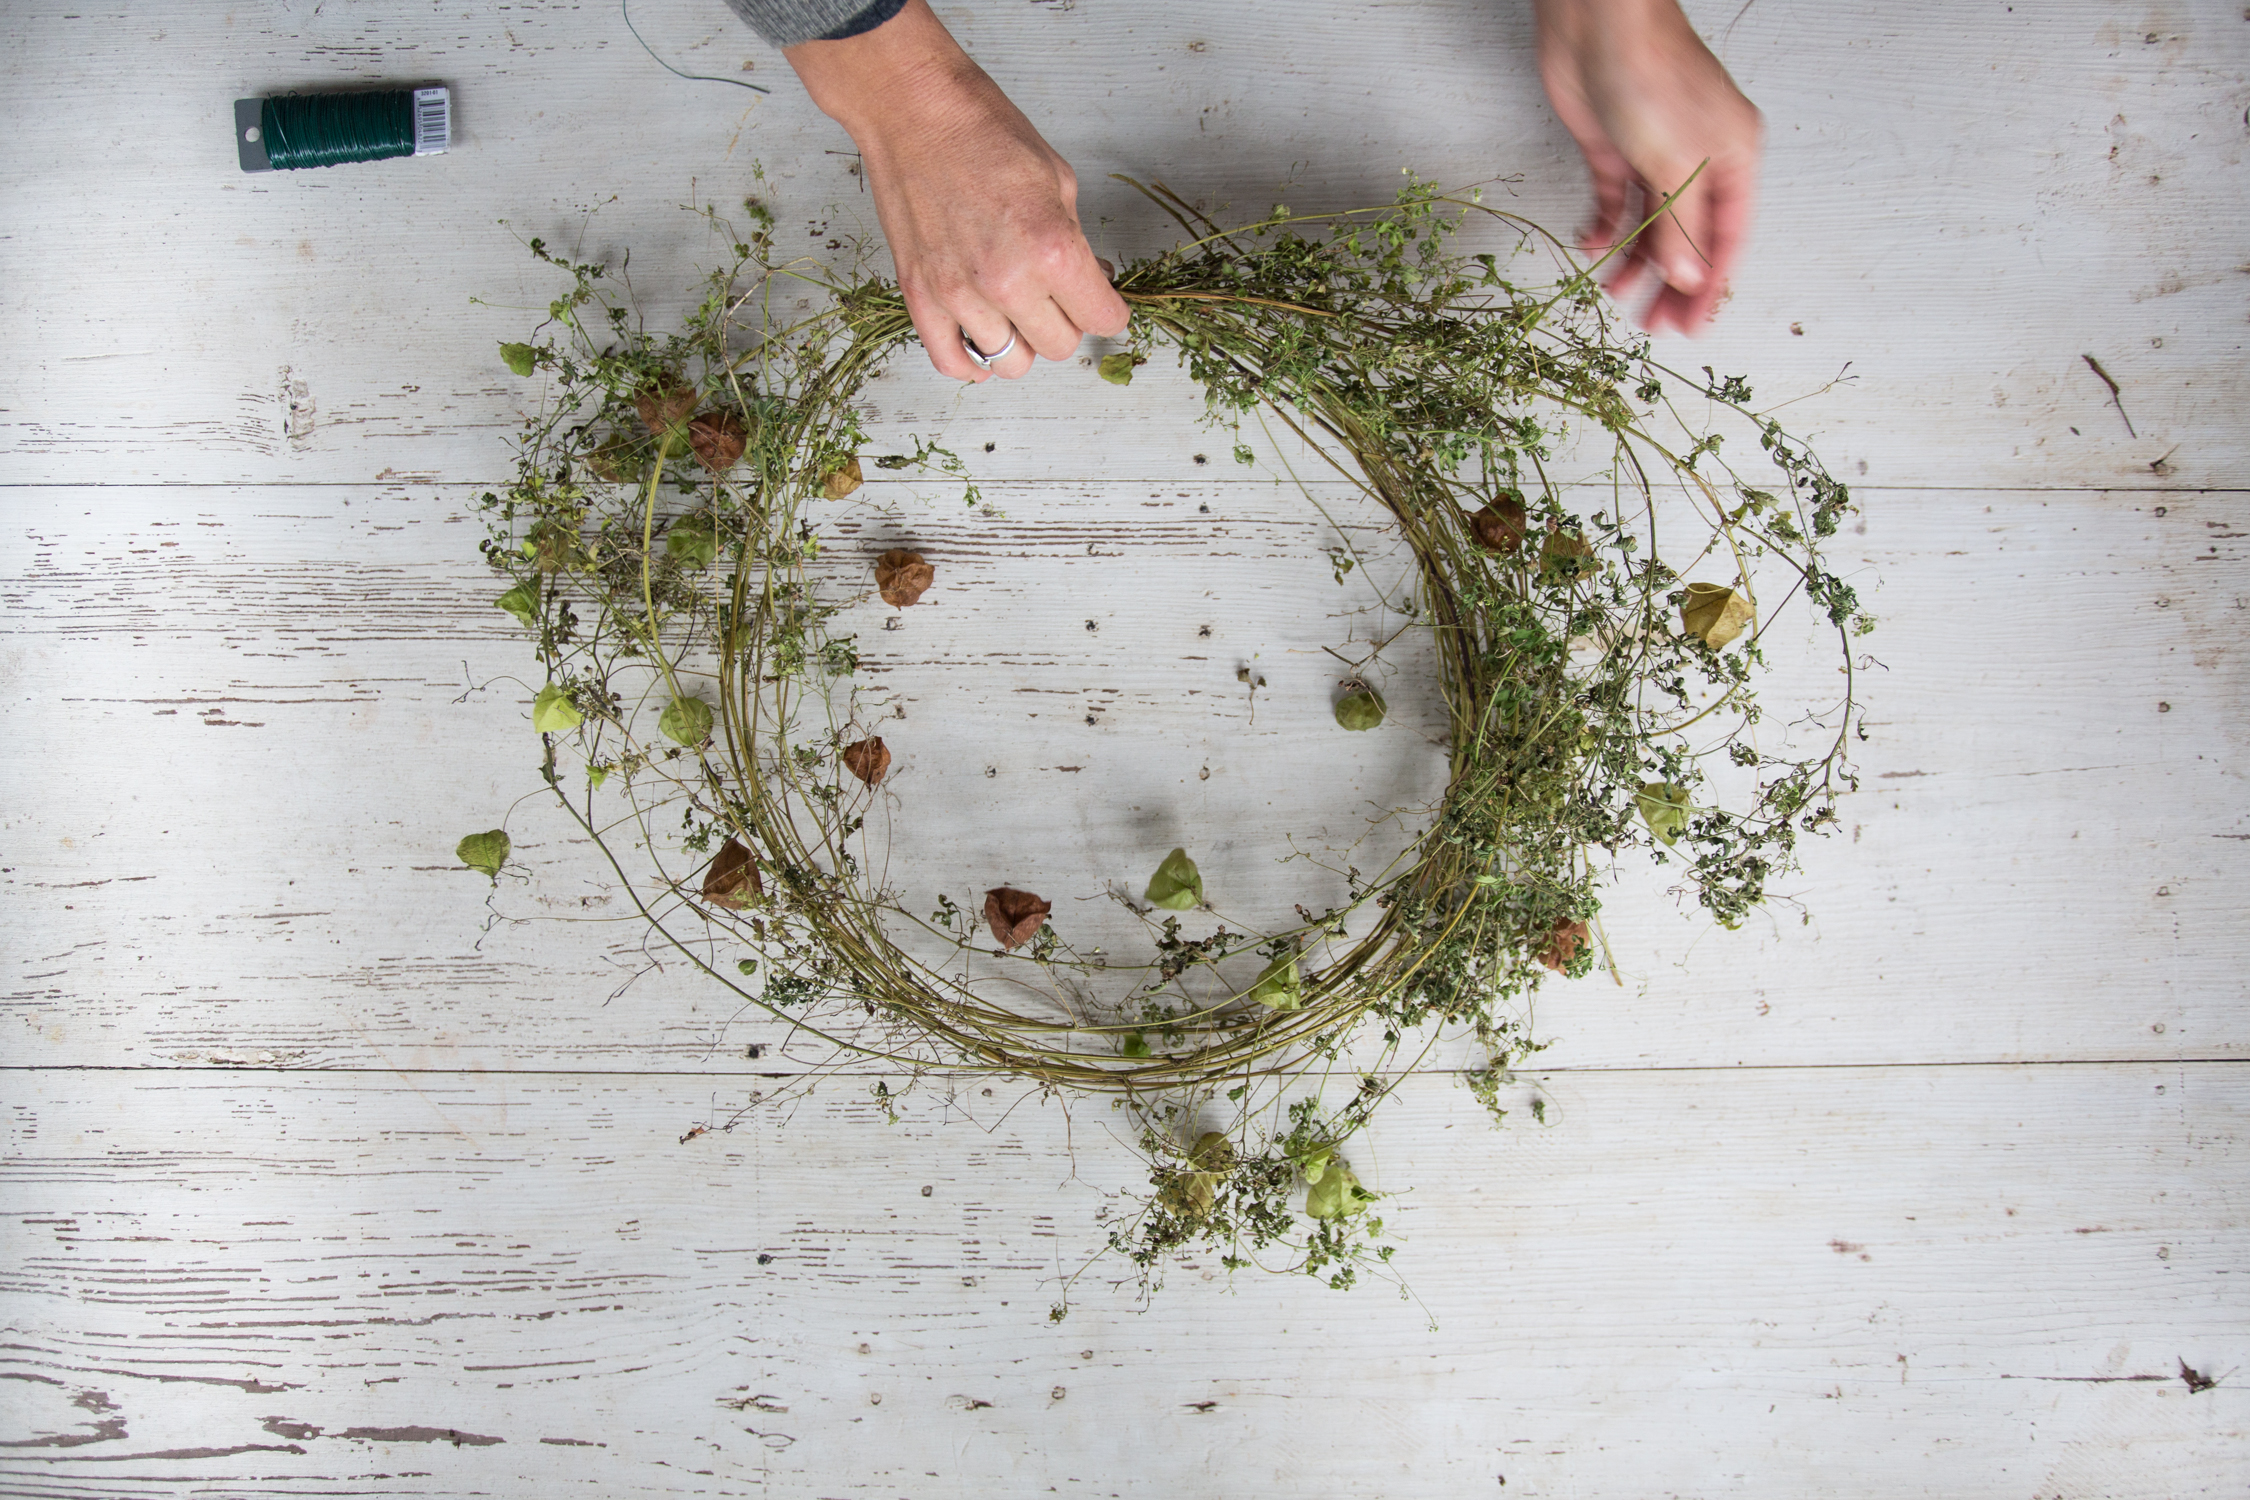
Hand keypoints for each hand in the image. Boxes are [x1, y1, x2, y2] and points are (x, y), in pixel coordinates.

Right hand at [785, 1, 1127, 381]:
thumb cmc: (981, 130)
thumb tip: (1088, 279)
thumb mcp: (1057, 179)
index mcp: (1052, 248)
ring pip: (1011, 362)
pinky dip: (973, 364)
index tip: (1102, 302)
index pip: (1102, 318)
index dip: (1108, 310)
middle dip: (1068, 323)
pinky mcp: (920, 297)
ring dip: (1022, 340)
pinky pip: (952, 361)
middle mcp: (1007, 281)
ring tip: (1018, 311)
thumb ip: (1075, 240)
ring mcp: (959, 295)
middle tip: (1059, 297)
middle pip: (1060, 346)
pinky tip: (984, 347)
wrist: (913, 110)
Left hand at [1533, 0, 1761, 333]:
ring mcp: (1655, 154)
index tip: (1690, 327)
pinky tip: (1593, 248)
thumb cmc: (1649, 71)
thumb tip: (1688, 279)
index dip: (1710, 287)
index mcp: (1734, 158)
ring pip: (1650, 225)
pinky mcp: (1614, 149)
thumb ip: (1681, 226)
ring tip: (1615, 294)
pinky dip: (1605, 227)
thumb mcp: (1674, 163)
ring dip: (1634, 260)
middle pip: (1689, 237)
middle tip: (1651, 324)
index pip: (1727, 239)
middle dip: (1671, 283)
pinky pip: (1615, 202)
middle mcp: (1699, 159)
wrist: (1597, 20)